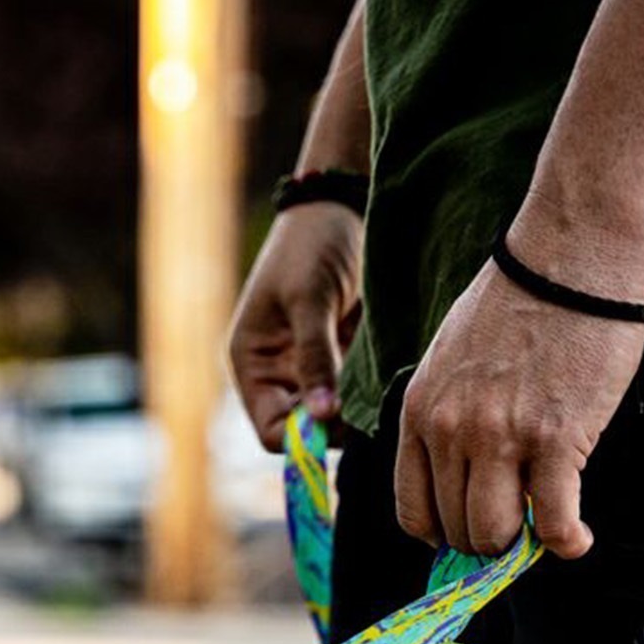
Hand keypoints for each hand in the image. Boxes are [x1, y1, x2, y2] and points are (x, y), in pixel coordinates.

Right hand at [228, 204, 362, 450]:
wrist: (341, 203)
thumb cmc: (312, 244)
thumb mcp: (310, 300)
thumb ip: (315, 360)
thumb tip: (322, 420)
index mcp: (252, 365)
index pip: (272, 432)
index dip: (304, 440)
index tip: (343, 428)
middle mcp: (278, 375)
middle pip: (304, 431)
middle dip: (337, 429)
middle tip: (373, 412)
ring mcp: (309, 369)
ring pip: (334, 416)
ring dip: (358, 411)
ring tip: (385, 391)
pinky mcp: (341, 357)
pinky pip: (355, 392)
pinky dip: (370, 393)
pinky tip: (391, 379)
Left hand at [395, 259, 643, 558]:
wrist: (570, 256)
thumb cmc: (516, 302)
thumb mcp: (448, 359)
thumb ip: (444, 413)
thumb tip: (455, 468)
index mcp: (419, 413)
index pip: (412, 509)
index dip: (440, 534)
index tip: (464, 535)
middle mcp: (451, 432)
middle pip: (455, 528)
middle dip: (485, 541)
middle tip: (515, 534)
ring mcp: (501, 438)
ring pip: (495, 533)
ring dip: (520, 546)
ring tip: (543, 533)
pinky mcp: (556, 439)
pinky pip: (553, 519)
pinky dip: (566, 541)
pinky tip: (576, 538)